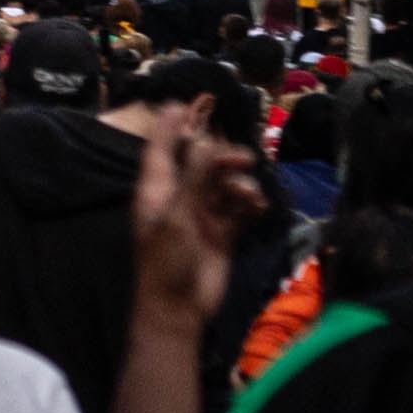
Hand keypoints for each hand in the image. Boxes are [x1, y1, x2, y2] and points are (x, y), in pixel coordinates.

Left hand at [128, 102, 258, 324]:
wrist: (178, 310)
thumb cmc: (165, 262)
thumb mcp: (176, 217)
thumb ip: (193, 178)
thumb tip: (207, 144)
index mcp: (156, 190)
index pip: (160, 148)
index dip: (170, 125)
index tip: (183, 102)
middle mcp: (179, 198)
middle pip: (202, 163)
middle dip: (223, 158)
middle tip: (245, 159)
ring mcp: (202, 215)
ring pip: (225, 184)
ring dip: (240, 184)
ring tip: (248, 197)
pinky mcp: (222, 233)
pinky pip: (240, 208)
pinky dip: (249, 204)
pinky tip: (256, 207)